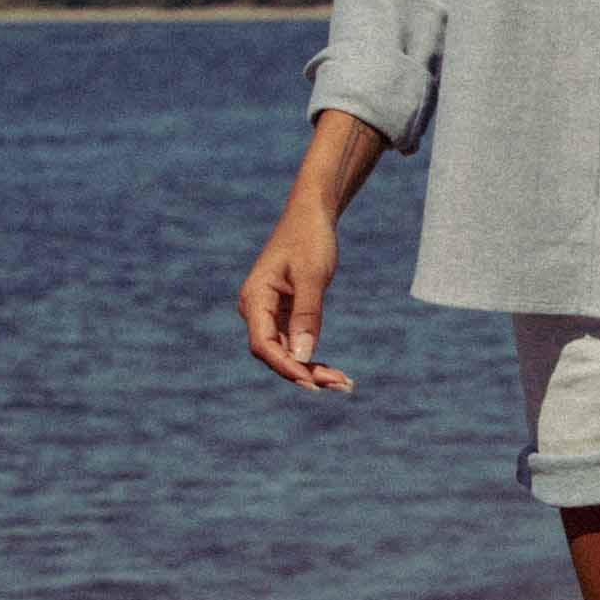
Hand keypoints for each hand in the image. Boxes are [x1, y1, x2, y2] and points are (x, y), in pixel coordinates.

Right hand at [237, 205, 353, 391]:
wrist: (312, 215)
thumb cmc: (310, 239)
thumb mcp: (312, 276)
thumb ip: (307, 315)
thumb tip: (304, 356)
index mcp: (255, 298)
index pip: (263, 344)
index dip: (286, 366)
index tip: (312, 381)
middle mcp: (256, 309)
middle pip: (275, 353)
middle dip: (305, 373)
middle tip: (341, 385)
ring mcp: (269, 313)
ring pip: (286, 352)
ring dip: (311, 370)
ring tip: (343, 383)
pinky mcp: (284, 314)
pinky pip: (295, 343)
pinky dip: (313, 357)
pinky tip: (333, 372)